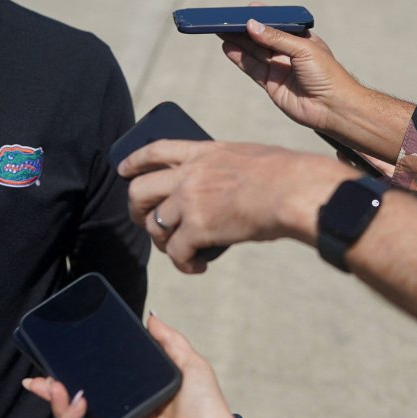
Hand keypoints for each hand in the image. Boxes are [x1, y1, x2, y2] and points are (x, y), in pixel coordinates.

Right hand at [23, 315, 238, 417]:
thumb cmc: (206, 407)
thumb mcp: (190, 363)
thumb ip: (169, 340)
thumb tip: (150, 315)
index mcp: (141, 388)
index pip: (104, 374)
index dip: (82, 364)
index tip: (63, 349)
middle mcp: (126, 407)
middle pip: (83, 394)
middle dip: (55, 385)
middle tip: (39, 373)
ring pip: (76, 414)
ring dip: (56, 400)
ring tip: (47, 384)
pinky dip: (71, 416)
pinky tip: (72, 397)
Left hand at [118, 140, 353, 272]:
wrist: (292, 191)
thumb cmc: (284, 174)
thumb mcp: (246, 156)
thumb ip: (223, 166)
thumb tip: (221, 187)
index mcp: (203, 152)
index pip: (156, 150)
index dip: (134, 160)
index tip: (124, 170)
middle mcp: (189, 174)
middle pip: (140, 190)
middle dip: (136, 209)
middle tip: (144, 222)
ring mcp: (189, 201)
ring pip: (154, 225)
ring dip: (161, 242)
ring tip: (178, 251)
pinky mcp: (197, 228)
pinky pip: (176, 252)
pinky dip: (183, 264)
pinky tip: (196, 267)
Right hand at [220, 21, 364, 132]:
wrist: (332, 108)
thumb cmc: (326, 74)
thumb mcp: (303, 49)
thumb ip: (276, 38)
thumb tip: (252, 25)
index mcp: (302, 40)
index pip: (279, 25)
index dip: (263, 17)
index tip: (246, 9)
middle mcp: (289, 53)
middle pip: (263, 38)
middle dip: (245, 29)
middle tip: (225, 19)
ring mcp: (279, 69)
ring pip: (255, 52)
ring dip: (238, 42)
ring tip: (220, 30)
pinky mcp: (271, 84)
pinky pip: (252, 68)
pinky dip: (239, 58)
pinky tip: (227, 47)